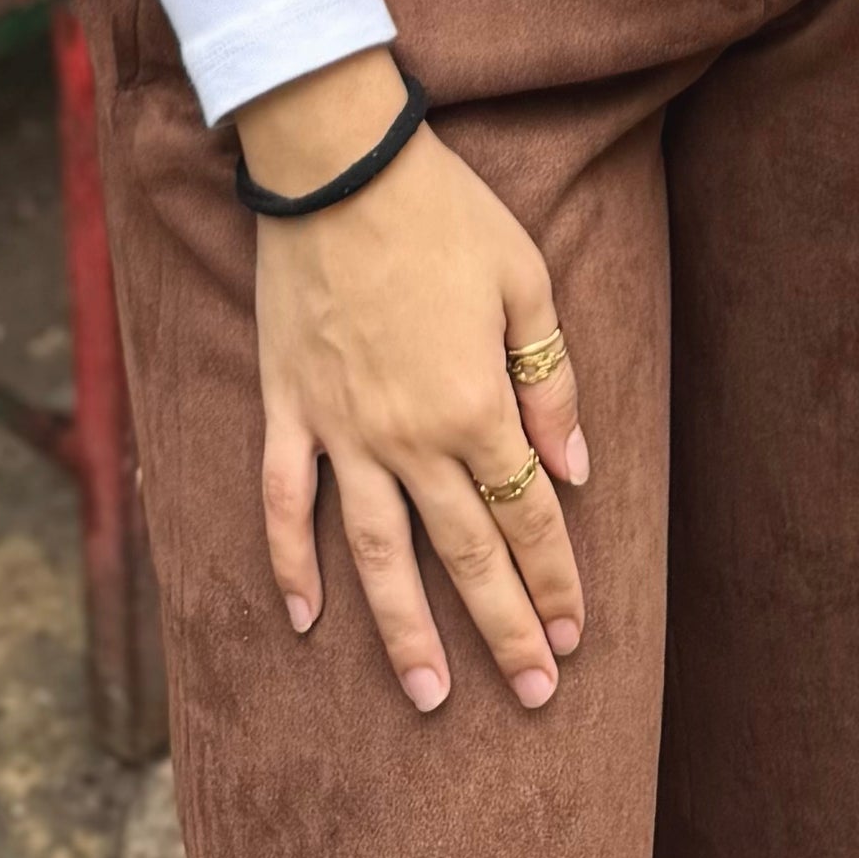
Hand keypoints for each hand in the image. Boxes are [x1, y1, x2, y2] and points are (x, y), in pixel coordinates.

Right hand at [235, 48, 586, 713]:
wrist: (338, 161)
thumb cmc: (442, 210)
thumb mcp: (524, 279)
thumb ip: (550, 381)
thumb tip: (574, 470)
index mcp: (475, 405)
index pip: (527, 517)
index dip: (556, 580)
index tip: (575, 636)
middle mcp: (409, 437)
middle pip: (465, 555)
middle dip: (505, 630)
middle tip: (535, 694)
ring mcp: (341, 430)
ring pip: (377, 555)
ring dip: (406, 632)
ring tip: (432, 696)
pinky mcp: (288, 409)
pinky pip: (284, 502)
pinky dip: (289, 563)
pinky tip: (305, 618)